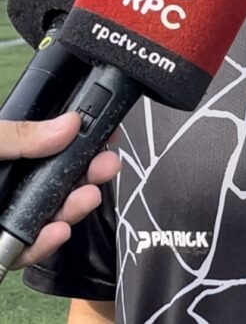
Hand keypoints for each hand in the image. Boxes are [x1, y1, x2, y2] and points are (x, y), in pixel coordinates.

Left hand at [0, 113, 120, 268]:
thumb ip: (20, 134)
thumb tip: (69, 124)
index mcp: (12, 151)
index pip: (54, 140)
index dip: (85, 136)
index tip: (109, 132)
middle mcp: (14, 182)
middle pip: (62, 176)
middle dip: (91, 173)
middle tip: (107, 166)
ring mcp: (9, 214)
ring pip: (54, 211)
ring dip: (76, 206)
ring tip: (87, 198)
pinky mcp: (4, 246)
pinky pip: (31, 247)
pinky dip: (48, 242)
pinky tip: (58, 231)